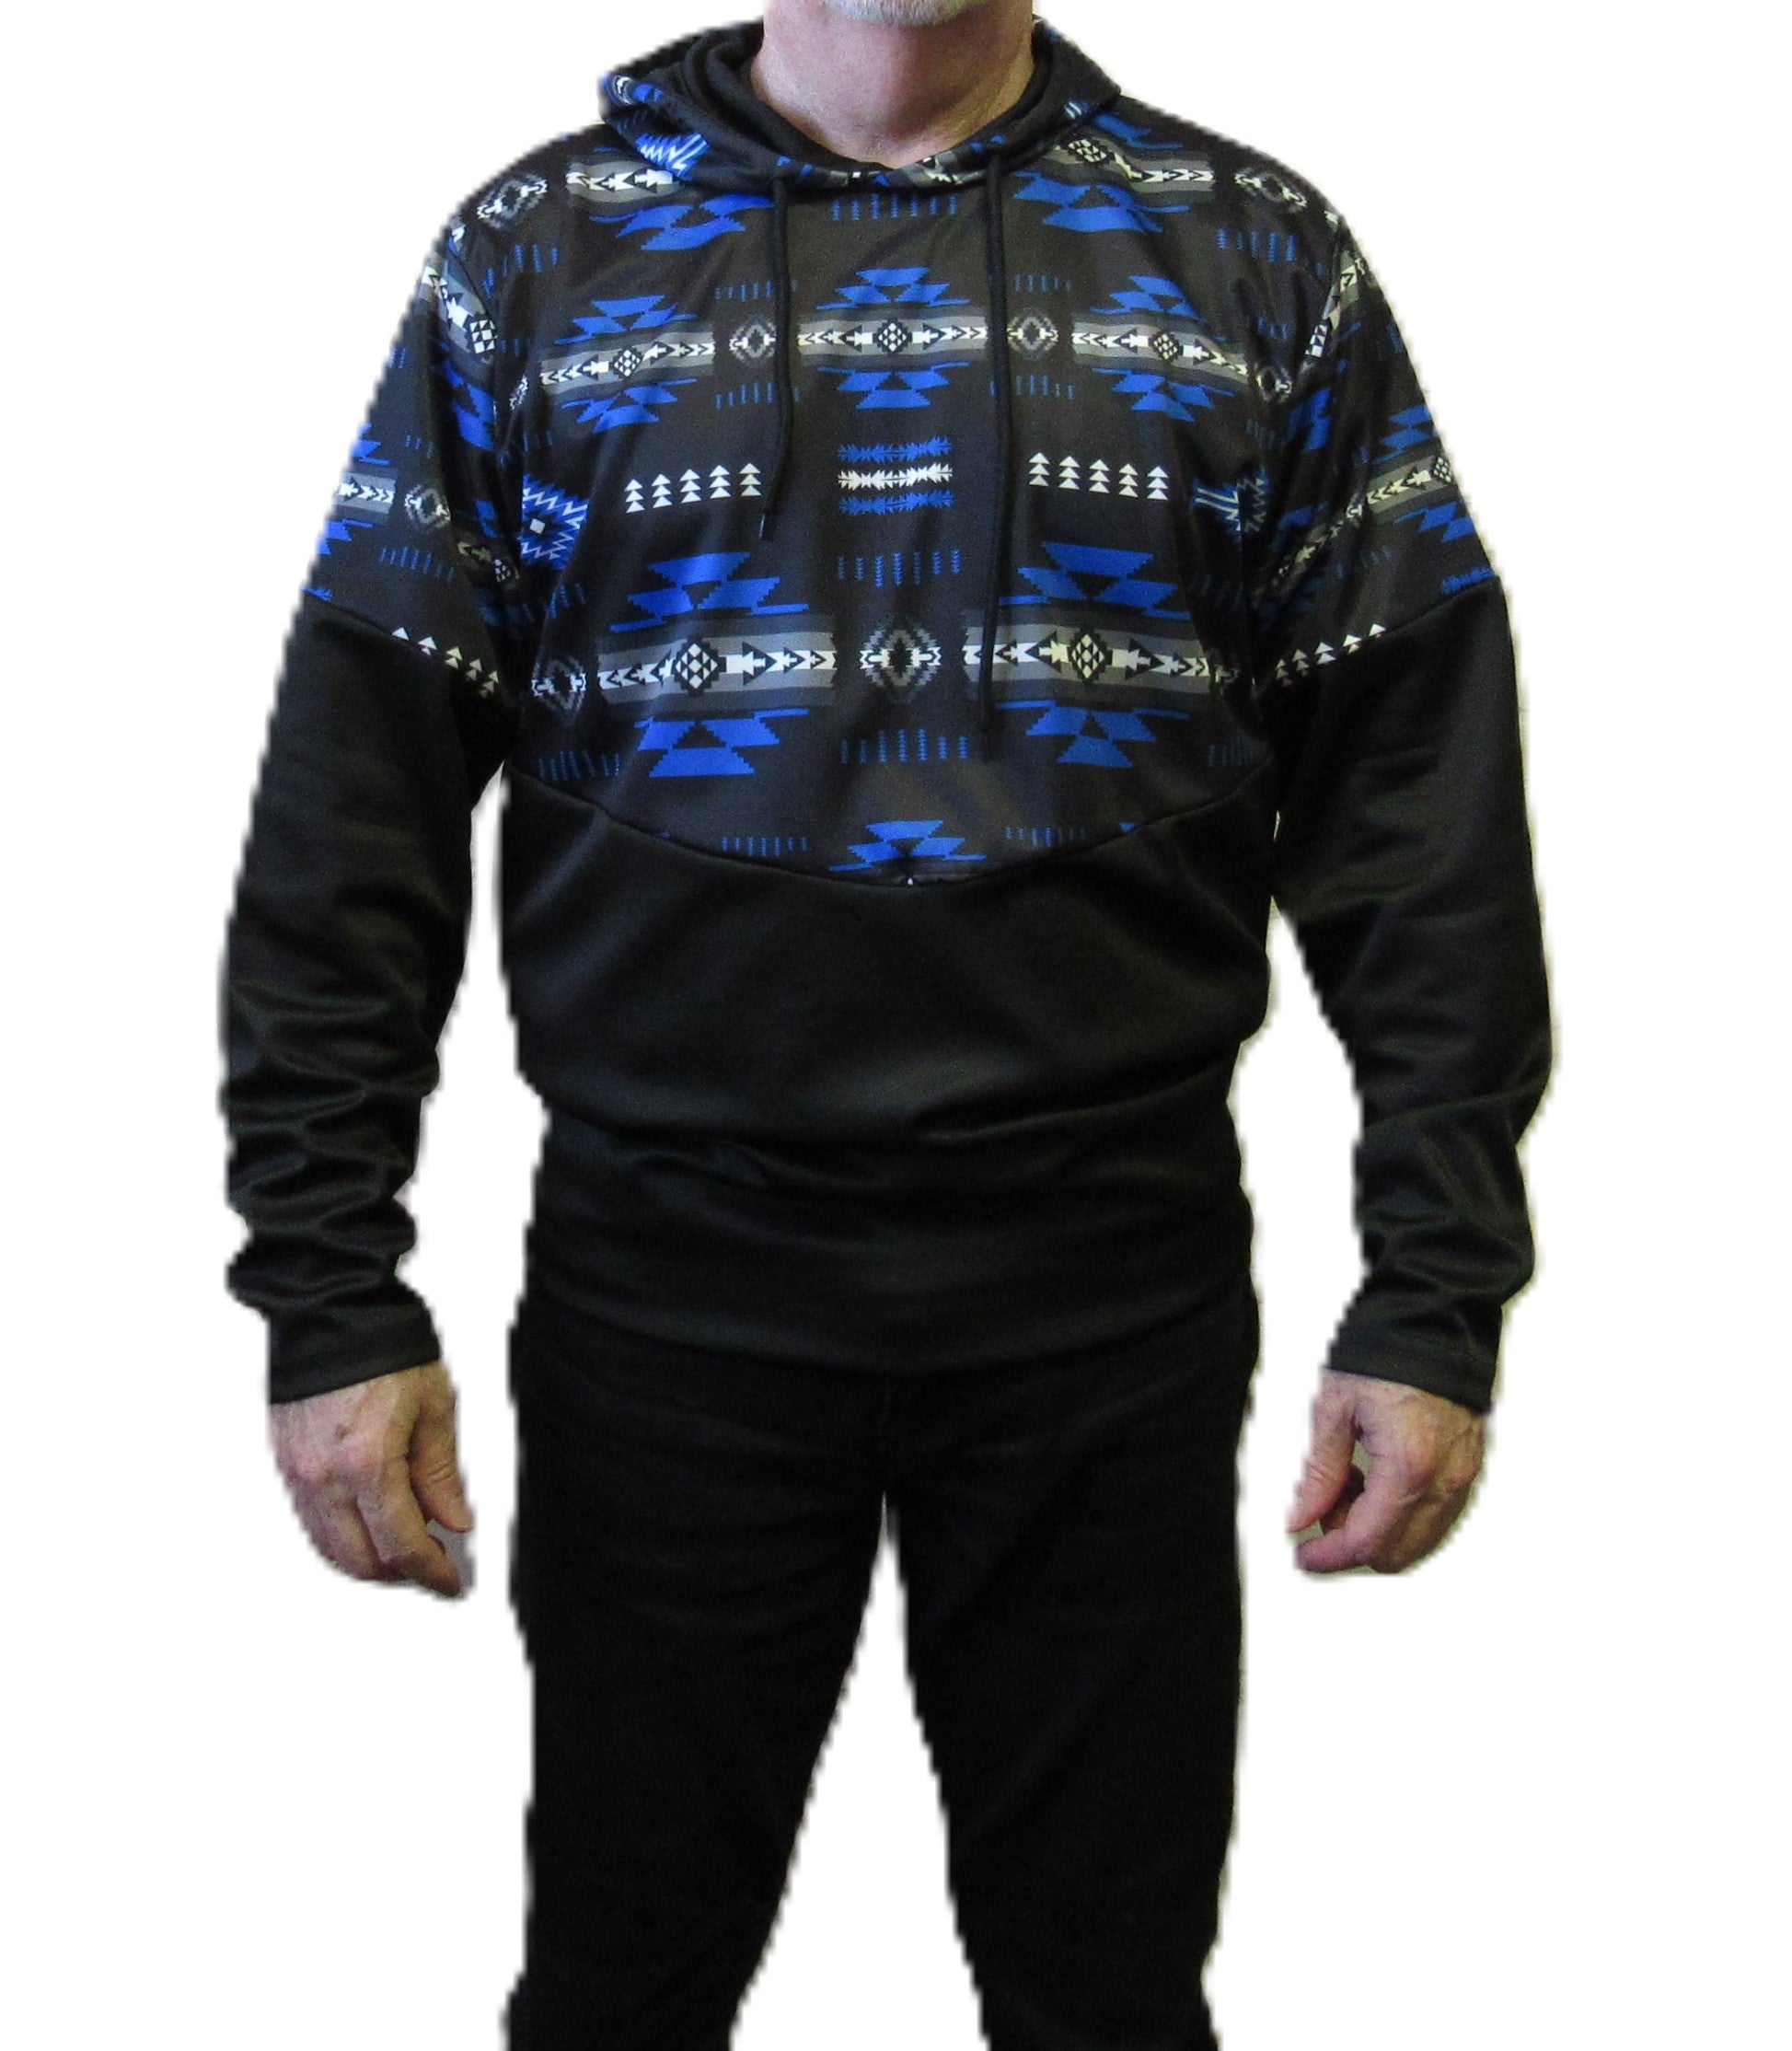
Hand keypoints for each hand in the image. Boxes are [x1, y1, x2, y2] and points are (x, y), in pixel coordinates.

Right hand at [269, 1362, 473, 1597]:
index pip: (402, 1545)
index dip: (432, 1573)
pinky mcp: (285, 1464)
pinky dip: (343, 1538)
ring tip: (407, 1544)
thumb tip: (454, 1523)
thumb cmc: (387, 1350)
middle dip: (401, 1574)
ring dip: (370, 1561)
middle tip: (435, 1564)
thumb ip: (441, 1474)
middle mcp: (324, 1476)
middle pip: (361, 1561)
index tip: (453, 1582)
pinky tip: (372, 1524)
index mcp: (368, 1461)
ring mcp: (298, 1473)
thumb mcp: (434, 1408)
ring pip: (330, 1550)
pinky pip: (312, 1523)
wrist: (331, 1311)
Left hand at [1285, 1371, 1484, 1573]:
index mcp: (1408, 1466)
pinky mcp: (1469, 1467)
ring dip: (1378, 1530)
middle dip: (1352, 1544)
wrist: (1435, 1318)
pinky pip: (1436, 1517)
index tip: (1303, 1556)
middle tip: (1322, 1507)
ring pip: (1419, 1541)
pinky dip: (1401, 1514)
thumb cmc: (1385, 1352)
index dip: (1329, 1557)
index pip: (1366, 1541)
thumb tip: (1300, 1519)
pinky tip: (1375, 1477)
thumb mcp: (1334, 1408)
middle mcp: (1445, 1480)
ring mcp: (1463, 1476)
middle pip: (1397, 1553)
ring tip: (1348, 1483)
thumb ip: (1318, 1473)